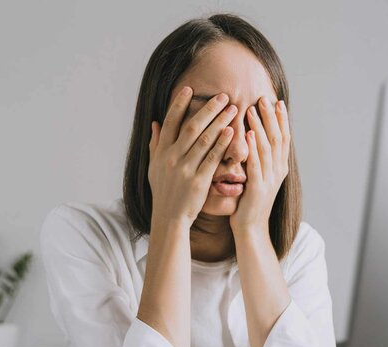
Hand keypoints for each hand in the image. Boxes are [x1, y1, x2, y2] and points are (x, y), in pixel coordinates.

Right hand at [148, 86, 237, 227]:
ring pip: (204, 140)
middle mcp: (172, 158)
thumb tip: (155, 123)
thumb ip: (155, 144)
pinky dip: (222, 144)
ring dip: (219, 122)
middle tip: (223, 96)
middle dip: (208, 110)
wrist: (169, 218)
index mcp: (161, 153)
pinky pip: (212, 158)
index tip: (190, 89)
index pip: (170, 122)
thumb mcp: (154, 168)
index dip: (179, 104)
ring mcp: (185, 169)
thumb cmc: (163, 192)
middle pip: (191, 127)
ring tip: (233, 110)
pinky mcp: (199, 181)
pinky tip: (232, 132)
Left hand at [230, 97, 290, 233]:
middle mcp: (277, 171)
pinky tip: (247, 133)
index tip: (276, 101)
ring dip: (260, 126)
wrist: (251, 228)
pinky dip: (252, 147)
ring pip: (267, 147)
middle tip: (264, 98)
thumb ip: (259, 160)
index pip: (283, 138)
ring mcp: (269, 179)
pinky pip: (256, 163)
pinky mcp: (258, 188)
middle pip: (277, 138)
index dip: (281, 119)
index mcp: (279, 168)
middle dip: (271, 117)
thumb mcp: (258, 178)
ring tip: (254, 109)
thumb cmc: (249, 203)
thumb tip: (254, 139)